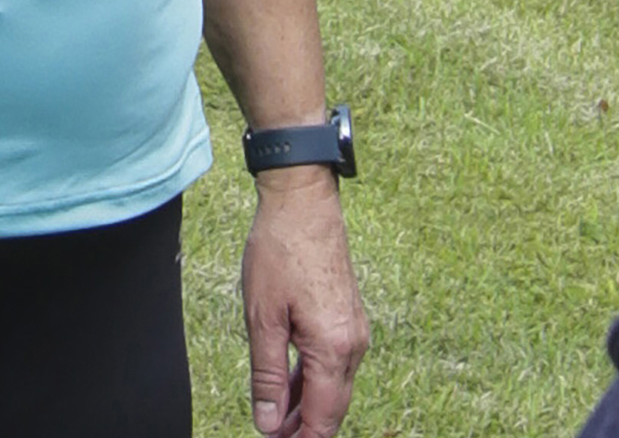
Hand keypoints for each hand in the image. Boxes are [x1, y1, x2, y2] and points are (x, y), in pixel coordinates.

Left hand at [239, 164, 365, 437]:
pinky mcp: (349, 319)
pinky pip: (334, 364)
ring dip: (307, 406)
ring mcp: (355, 331)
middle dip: (303, 429)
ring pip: (333, 387)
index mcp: (334, 349)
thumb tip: (269, 423)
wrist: (304, 203)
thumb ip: (268, 375)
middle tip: (271, 436)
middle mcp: (353, 345)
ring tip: (275, 420)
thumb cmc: (279, 253)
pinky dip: (313, 382)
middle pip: (332, 408)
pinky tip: (290, 388)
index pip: (322, 418)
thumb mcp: (262, 318)